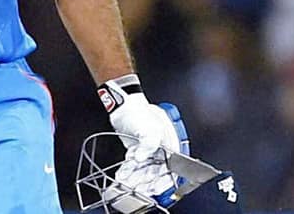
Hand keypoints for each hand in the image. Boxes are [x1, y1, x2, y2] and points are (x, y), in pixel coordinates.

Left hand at [97, 75, 187, 209]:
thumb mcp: (148, 127)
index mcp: (170, 145)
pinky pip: (134, 165)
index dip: (163, 181)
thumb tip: (142, 159)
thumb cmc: (139, 112)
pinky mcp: (137, 150)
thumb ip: (148, 144)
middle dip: (146, 181)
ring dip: (135, 178)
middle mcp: (161, 150)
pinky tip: (122, 176)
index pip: (171, 169)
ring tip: (126, 183)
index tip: (154, 189)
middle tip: (137, 189)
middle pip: (156, 171)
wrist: (124, 104)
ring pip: (143, 170)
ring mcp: (149, 151)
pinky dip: (128, 171)